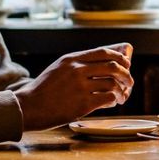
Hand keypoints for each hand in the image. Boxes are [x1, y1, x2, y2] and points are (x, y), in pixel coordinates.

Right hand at [15, 43, 133, 128]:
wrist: (29, 107)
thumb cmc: (43, 90)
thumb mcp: (58, 69)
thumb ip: (77, 64)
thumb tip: (102, 64)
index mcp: (72, 59)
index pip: (103, 52)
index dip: (119, 57)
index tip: (126, 63)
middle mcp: (77, 70)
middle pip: (113, 67)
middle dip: (126, 74)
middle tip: (129, 82)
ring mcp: (81, 87)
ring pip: (112, 83)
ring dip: (121, 90)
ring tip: (121, 95)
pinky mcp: (83, 104)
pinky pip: (108, 98)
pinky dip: (114, 100)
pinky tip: (113, 103)